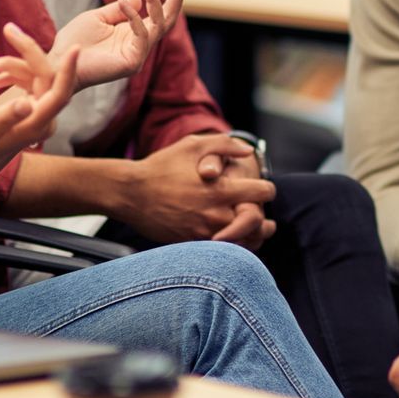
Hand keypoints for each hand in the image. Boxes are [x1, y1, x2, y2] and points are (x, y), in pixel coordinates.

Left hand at [0, 0, 187, 89]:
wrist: (59, 62)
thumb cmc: (75, 41)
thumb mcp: (97, 17)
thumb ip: (118, 9)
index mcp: (134, 33)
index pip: (159, 13)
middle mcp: (140, 44)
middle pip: (168, 19)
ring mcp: (138, 54)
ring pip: (158, 24)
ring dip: (154, 0)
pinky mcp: (132, 62)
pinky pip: (141, 35)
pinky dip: (134, 17)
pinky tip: (122, 2)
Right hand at [0, 24, 77, 182]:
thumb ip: (6, 116)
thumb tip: (25, 103)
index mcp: (37, 124)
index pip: (60, 93)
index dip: (68, 70)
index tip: (76, 48)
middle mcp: (44, 118)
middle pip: (47, 78)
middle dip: (30, 52)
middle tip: (10, 29)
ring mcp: (39, 113)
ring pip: (34, 78)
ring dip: (11, 65)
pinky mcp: (31, 108)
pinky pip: (27, 83)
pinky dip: (10, 74)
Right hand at [119, 134, 274, 243]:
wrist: (130, 194)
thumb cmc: (162, 166)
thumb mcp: (193, 146)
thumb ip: (224, 145)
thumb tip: (249, 152)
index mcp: (221, 189)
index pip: (263, 193)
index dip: (267, 190)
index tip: (264, 190)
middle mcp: (216, 214)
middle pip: (257, 223)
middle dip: (265, 222)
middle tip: (268, 223)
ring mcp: (204, 232)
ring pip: (242, 242)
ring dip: (250, 238)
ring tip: (254, 235)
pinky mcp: (191, 244)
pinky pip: (220, 252)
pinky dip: (230, 248)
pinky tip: (232, 242)